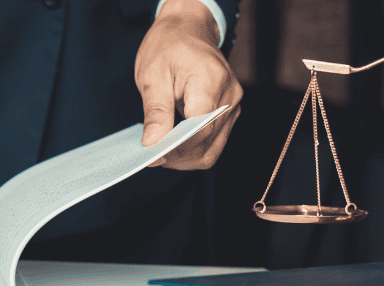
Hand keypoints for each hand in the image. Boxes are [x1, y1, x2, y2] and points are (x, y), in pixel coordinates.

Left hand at [135, 0, 242, 169]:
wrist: (187, 29)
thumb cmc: (169, 46)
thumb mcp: (152, 75)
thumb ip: (156, 112)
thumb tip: (153, 143)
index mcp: (210, 82)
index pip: (199, 130)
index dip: (175, 148)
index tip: (152, 155)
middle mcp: (229, 96)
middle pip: (206, 144)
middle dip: (177, 156)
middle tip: (151, 155)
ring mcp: (232, 106)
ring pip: (212, 149)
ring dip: (185, 157)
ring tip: (160, 150)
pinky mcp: (229, 112)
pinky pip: (213, 141)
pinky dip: (192, 149)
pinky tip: (173, 144)